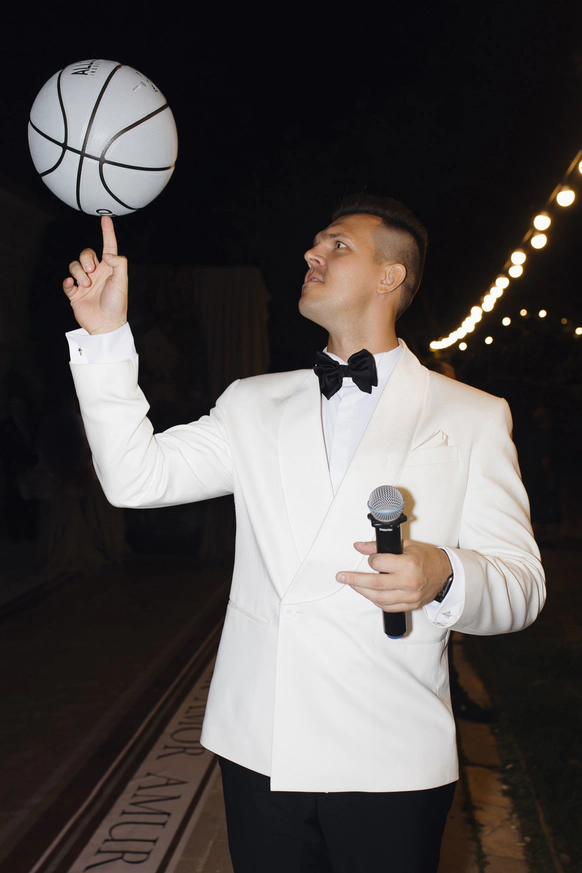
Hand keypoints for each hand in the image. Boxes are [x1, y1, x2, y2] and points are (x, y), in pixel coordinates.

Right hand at [62, 216, 127, 334]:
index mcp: (109, 269)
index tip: (106, 218)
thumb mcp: (122, 282)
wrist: (106, 325)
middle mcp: (97, 273)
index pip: (108, 246)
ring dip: (78, 273)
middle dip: (85, 259)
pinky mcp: (75, 293)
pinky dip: (68, 282)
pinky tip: (74, 286)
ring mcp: (85, 282)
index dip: (107, 232)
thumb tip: (106, 254)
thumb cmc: (117, 304)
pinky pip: (66, 281)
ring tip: (86, 285)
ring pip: (74, 266)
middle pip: (86, 253)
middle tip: (91, 271)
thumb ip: (118, 263)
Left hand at [336, 540, 451, 611]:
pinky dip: (375, 601)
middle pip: (375, 584)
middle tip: (341, 577)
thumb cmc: (426, 557)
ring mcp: (410, 596)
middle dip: (354, 580)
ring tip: (352, 584)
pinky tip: (368, 594)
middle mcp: (409, 582)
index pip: (379, 564)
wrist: (446, 573)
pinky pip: (387, 607)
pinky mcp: (411, 605)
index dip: (371, 560)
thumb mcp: (405, 546)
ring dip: (362, 592)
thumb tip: (359, 546)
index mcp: (408, 564)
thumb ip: (379, 547)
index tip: (370, 558)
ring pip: (379, 598)